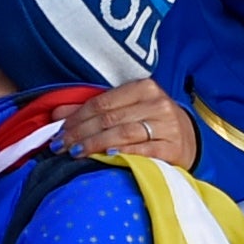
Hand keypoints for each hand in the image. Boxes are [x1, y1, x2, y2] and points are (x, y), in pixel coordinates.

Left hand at [58, 77, 195, 170]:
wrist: (188, 138)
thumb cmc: (150, 121)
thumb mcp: (126, 108)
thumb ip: (92, 109)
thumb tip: (56, 114)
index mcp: (143, 88)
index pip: (102, 103)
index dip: (76, 118)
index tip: (58, 132)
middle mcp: (157, 103)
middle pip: (109, 119)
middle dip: (80, 133)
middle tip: (60, 146)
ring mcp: (167, 126)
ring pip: (123, 133)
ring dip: (95, 144)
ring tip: (75, 153)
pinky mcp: (173, 148)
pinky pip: (144, 151)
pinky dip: (124, 153)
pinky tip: (108, 156)